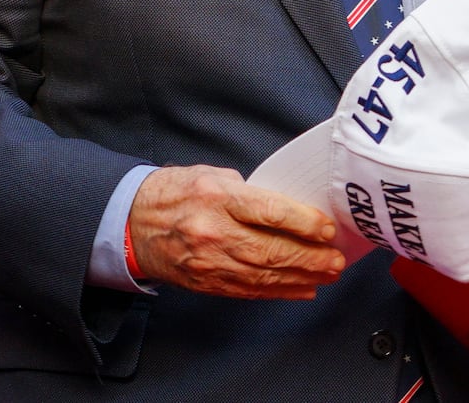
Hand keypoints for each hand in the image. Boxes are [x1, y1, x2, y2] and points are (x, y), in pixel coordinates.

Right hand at [129, 165, 345, 298]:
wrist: (131, 222)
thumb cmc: (176, 192)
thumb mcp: (213, 176)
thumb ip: (251, 191)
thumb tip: (291, 207)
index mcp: (216, 198)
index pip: (269, 212)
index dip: (303, 223)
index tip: (328, 230)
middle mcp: (212, 232)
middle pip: (270, 250)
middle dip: (310, 258)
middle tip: (337, 260)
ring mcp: (207, 261)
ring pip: (263, 276)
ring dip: (302, 278)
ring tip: (329, 275)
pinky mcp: (205, 282)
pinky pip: (248, 291)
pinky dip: (279, 292)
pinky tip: (303, 289)